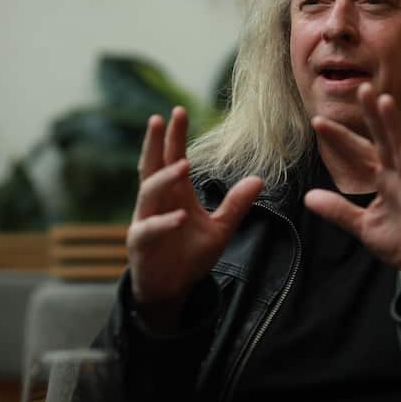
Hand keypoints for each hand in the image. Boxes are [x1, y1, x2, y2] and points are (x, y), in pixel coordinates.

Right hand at [126, 106, 262, 316]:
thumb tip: (260, 179)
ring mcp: (145, 221)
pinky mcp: (140, 244)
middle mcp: (157, 202)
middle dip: (156, 143)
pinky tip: (179, 216)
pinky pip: (149, 229)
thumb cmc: (190, 256)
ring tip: (183, 165)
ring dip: (165, 178)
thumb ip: (235, 205)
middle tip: (161, 119)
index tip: (179, 111)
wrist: (171, 289)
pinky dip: (163, 223)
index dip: (175, 137)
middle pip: (152, 166)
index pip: (173, 159)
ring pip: (148, 193)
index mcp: (175, 194)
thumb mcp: (220, 229)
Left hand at [304, 84, 400, 301]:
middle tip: (361, 87)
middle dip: (372, 114)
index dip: (340, 138)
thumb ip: (338, 210)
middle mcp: (399, 177)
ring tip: (384, 102)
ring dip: (393, 126)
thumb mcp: (362, 226)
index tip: (317, 121)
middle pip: (383, 140)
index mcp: (385, 180)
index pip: (360, 153)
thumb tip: (308, 197)